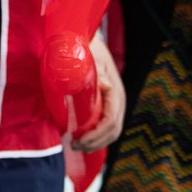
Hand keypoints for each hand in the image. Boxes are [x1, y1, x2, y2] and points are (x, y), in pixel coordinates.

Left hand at [74, 36, 125, 151]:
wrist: (89, 44)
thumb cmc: (87, 51)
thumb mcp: (90, 59)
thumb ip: (95, 70)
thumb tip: (104, 84)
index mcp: (115, 92)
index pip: (111, 121)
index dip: (96, 135)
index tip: (78, 141)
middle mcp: (118, 100)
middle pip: (112, 131)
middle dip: (94, 143)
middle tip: (73, 147)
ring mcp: (113, 104)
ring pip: (111, 132)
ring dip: (95, 143)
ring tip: (75, 147)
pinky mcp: (106, 106)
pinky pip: (105, 127)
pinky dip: (95, 138)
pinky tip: (82, 142)